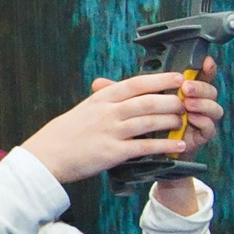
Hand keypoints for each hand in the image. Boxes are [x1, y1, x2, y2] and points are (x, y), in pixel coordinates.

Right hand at [21, 60, 225, 184]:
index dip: (159, 79)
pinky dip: (163, 146)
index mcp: (101, 99)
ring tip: (184, 120)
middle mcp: (107, 112)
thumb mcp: (84, 109)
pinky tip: (177, 145)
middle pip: (147, 101)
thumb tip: (122, 92)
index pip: (135, 83)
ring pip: (148, 121)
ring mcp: (110, 132)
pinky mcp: (113, 152)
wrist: (46, 156)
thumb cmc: (64, 134)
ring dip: (170, 120)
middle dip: (171, 99)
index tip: (177, 77)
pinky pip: (144, 147)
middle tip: (187, 99)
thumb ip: (105, 100)